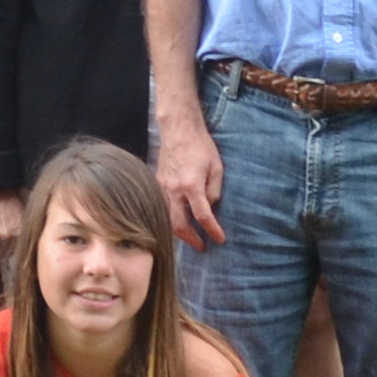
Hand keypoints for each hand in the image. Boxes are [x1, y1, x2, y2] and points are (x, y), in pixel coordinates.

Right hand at [158, 117, 227, 248]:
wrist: (178, 130)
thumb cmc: (201, 146)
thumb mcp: (217, 168)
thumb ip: (214, 191)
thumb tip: (210, 208)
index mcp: (192, 185)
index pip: (203, 216)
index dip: (213, 231)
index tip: (220, 239)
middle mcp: (174, 190)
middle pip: (180, 225)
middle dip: (192, 240)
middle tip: (202, 247)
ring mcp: (162, 187)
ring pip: (167, 218)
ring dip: (180, 232)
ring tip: (192, 237)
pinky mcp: (157, 184)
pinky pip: (163, 207)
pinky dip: (171, 218)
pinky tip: (180, 220)